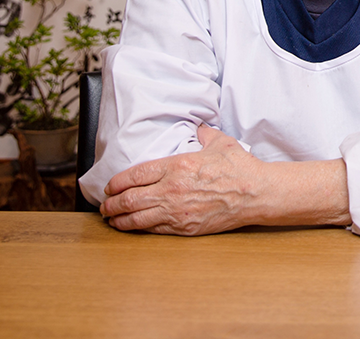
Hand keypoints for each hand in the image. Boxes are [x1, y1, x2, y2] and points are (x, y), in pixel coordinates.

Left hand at [101, 124, 264, 235]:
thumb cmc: (240, 168)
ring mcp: (177, 211)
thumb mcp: (220, 142)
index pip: (135, 175)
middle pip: (129, 199)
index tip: (109, 186)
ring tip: (111, 219)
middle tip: (105, 206)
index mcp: (178, 165)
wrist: (255, 193)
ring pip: (136, 219)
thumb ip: (203, 134)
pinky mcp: (184, 227)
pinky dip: (138, 229)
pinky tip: (132, 228)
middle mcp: (172, 189)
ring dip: (119, 219)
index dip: (117, 183)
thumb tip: (196, 128)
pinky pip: (153, 230)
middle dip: (111, 204)